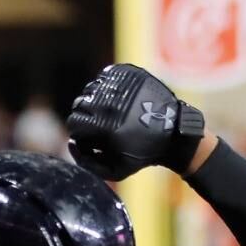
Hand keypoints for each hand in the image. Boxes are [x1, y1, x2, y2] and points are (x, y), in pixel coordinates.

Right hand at [66, 63, 205, 180]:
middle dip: (84, 114)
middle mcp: (109, 103)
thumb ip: (86, 162)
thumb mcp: (114, 171)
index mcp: (103, 125)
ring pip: (91, 88)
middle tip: (98, 122)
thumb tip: (71, 142)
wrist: (175, 133)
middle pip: (79, 103)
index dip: (79, 131)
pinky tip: (115, 96)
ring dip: (95, 99)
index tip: (89, 135)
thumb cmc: (142, 155)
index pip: (73, 122)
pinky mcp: (129, 73)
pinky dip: (106, 85)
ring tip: (109, 109)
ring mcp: (119, 86)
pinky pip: (105, 76)